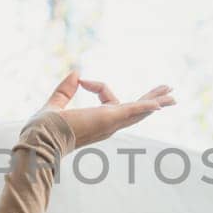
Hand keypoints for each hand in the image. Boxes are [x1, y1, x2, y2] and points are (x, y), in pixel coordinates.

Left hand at [27, 70, 175, 150]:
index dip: (97, 85)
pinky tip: (160, 103)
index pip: (108, 98)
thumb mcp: (55, 104)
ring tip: (172, 95)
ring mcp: (110, 123)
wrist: (39, 139)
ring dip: (156, 102)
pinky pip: (133, 110)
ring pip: (139, 111)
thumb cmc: (43, 128)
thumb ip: (65, 90)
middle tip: (168, 93)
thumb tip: (76, 74)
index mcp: (97, 122)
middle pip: (135, 111)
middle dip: (151, 101)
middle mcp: (107, 125)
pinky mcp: (109, 118)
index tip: (81, 79)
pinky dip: (147, 106)